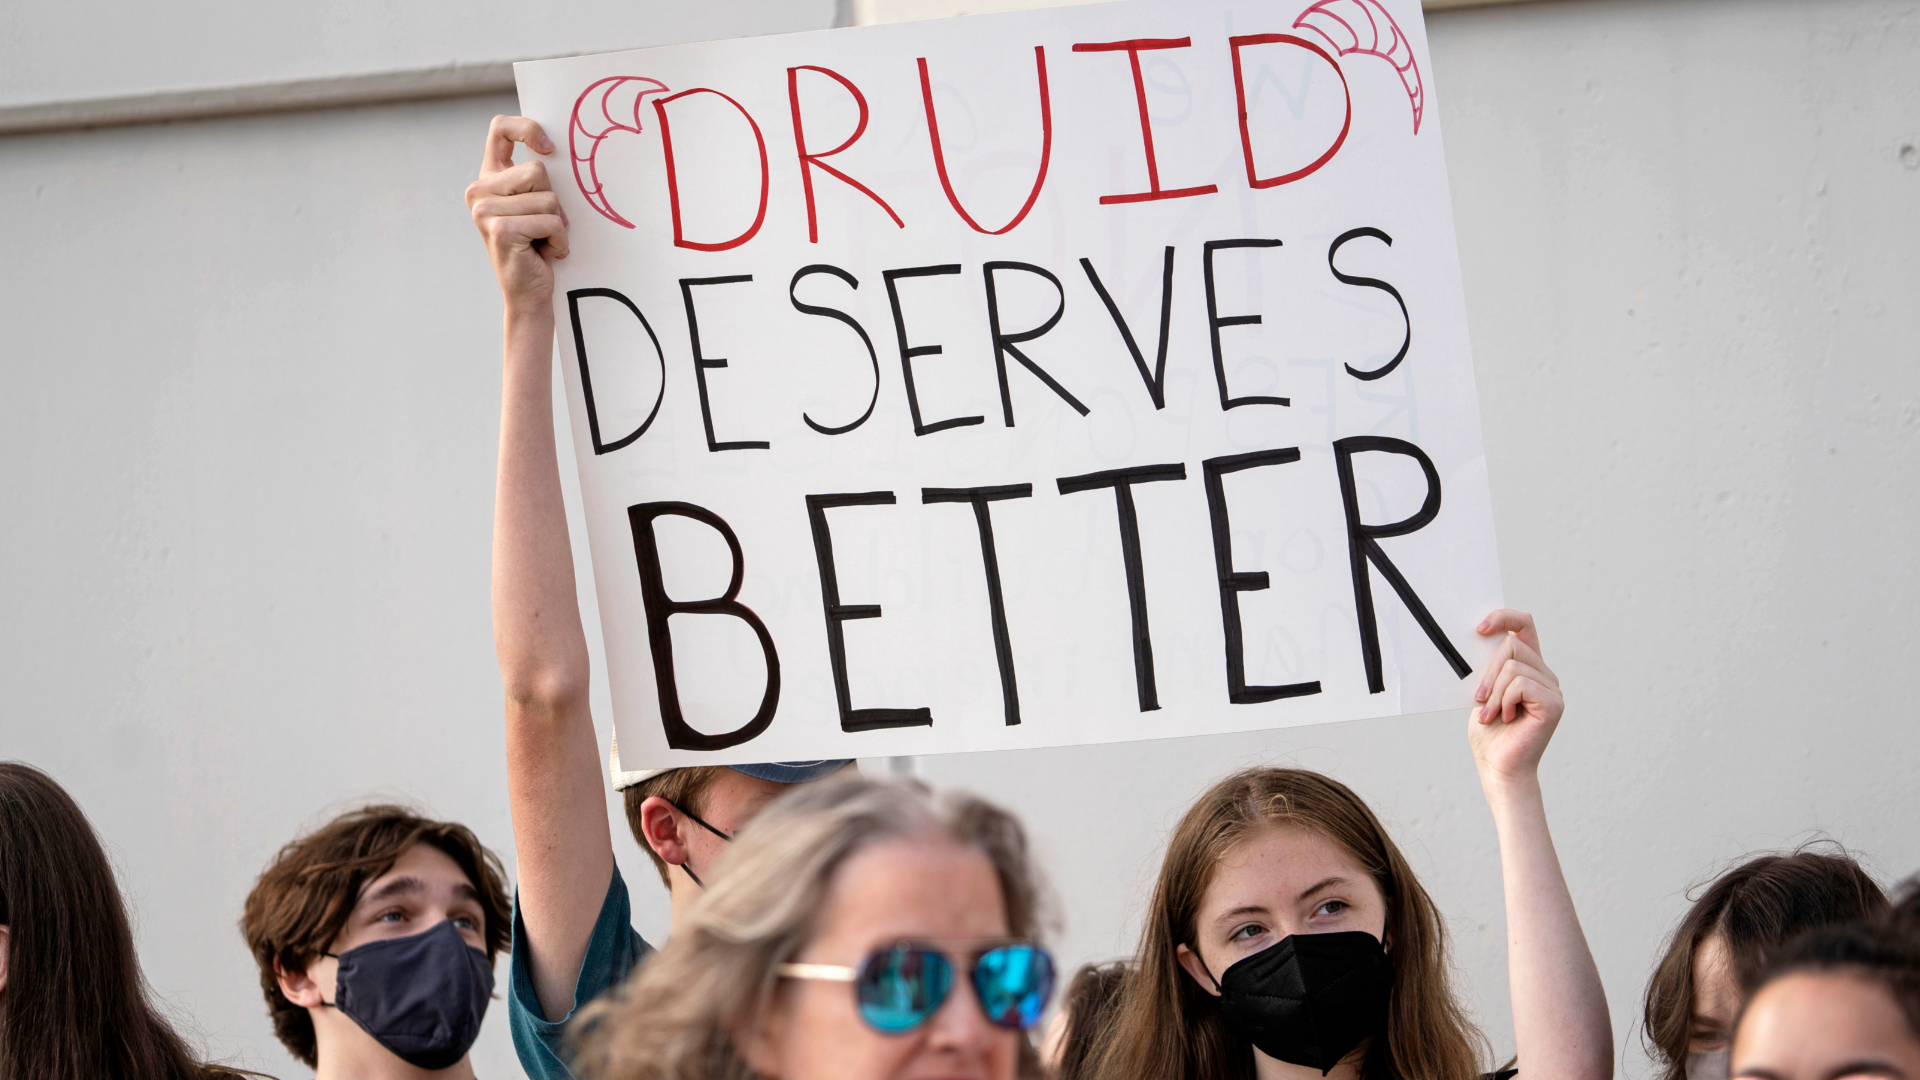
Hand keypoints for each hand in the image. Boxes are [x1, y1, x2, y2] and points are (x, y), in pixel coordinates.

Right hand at [466, 115, 569, 311]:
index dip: (527, 128)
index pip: (500, 128)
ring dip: (557, 224)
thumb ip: (536, 178)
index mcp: (488, 178)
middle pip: (537, 170)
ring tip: (543, 241)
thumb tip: (555, 150)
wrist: (529, 293)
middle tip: (543, 226)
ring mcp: (484, 210)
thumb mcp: (535, 204)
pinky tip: (545, 253)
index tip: (549, 148)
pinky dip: (558, 240)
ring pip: (547, 198)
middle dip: (553, 200)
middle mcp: (479, 191)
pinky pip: (550, 221)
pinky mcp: (500, 230)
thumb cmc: (538, 246)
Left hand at [1467, 609, 1562, 788]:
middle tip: (1480, 700)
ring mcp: (1552, 688)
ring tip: (1490, 715)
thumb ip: (1489, 667)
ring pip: (1512, 666)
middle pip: (1512, 644)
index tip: (1478, 629)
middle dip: (1488, 672)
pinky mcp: (1553, 703)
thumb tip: (1480, 637)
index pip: (1524, 625)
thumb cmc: (1488, 732)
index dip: (1504, 617)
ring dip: (1493, 693)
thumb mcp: (1484, 691)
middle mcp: (1545, 674)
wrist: (1498, 766)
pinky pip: (1520, 684)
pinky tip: (1505, 719)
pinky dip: (1504, 701)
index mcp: (1529, 667)